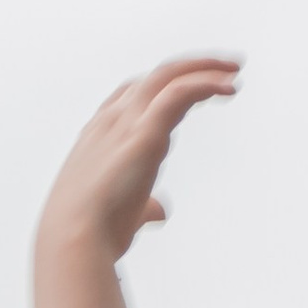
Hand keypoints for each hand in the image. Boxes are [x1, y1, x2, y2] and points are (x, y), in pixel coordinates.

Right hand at [37, 55, 240, 266]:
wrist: (74, 240)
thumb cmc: (92, 234)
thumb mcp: (121, 214)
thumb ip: (143, 207)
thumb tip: (159, 211)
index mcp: (99, 136)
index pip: (130, 95)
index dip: (160, 87)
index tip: (189, 88)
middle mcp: (111, 121)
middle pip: (153, 78)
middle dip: (189, 68)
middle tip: (223, 70)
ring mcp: (126, 122)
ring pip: (168, 75)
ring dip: (204, 68)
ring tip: (234, 69)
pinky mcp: (145, 132)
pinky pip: (179, 92)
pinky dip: (206, 83)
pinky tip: (228, 87)